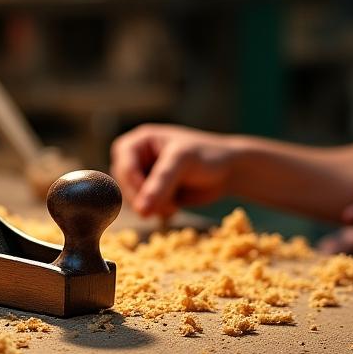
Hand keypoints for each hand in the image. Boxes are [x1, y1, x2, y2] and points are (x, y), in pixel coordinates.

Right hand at [110, 124, 236, 216]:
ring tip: (173, 203)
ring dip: (153, 206)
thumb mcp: (182, 163)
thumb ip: (160, 184)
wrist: (229, 171)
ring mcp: (145, 177)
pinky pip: (145, 208)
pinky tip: (175, 207)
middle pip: (123, 185)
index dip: (134, 184)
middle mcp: (137, 159)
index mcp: (138, 142)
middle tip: (168, 203)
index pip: (122, 166)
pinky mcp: (154, 193)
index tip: (151, 197)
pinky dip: (158, 211)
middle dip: (145, 197)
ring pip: (133, 200)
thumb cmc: (207, 156)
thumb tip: (140, 211)